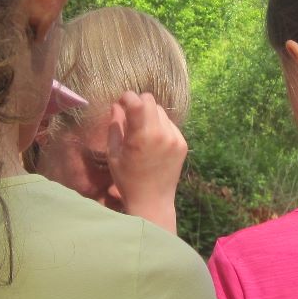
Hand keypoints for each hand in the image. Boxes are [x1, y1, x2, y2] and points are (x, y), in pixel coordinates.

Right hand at [107, 91, 187, 232]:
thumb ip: (115, 127)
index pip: (136, 101)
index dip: (127, 97)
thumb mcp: (114, 154)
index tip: (121, 103)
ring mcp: (175, 138)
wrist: (153, 201)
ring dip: (149, 116)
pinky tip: (154, 143)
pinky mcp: (183, 143)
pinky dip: (160, 127)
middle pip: (150, 100)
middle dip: (138, 104)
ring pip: (160, 111)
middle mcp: (161, 133)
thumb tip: (116, 106)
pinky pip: (170, 124)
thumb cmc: (127, 179)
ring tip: (142, 133)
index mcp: (141, 136)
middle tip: (130, 117)